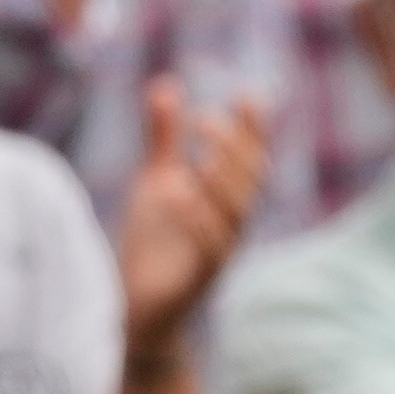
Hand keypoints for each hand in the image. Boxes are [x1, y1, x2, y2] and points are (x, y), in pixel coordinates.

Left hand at [116, 79, 268, 354]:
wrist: (140, 308)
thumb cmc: (156, 244)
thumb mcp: (157, 181)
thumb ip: (165, 138)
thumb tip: (166, 85)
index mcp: (224, 200)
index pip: (250, 159)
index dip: (254, 130)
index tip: (247, 96)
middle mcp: (229, 224)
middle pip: (250, 183)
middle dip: (236, 151)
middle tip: (205, 121)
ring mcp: (216, 251)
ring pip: (235, 216)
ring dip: (223, 185)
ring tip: (205, 157)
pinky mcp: (197, 277)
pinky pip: (209, 250)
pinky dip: (198, 222)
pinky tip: (181, 196)